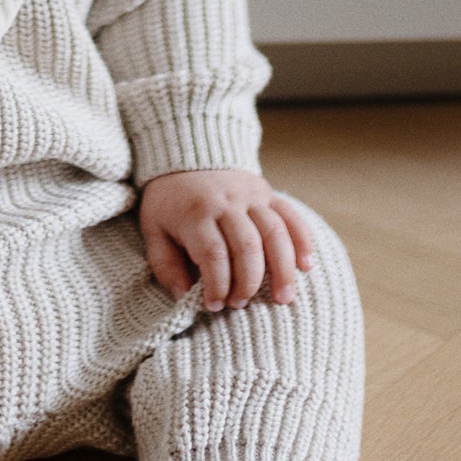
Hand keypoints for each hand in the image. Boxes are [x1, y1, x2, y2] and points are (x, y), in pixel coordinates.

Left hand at [138, 166, 316, 311]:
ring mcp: (250, 195)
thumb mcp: (154, 229)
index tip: (214, 305)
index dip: (217, 285)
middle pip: (247, 246)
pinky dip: (302, 241)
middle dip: (248, 282)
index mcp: (195, 213)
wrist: (185, 155)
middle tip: (242, 303)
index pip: (213, 254)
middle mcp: (226, 202)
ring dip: (283, 269)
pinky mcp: (267, 192)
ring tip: (284, 298)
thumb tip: (183, 297)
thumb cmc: (168, 202)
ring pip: (275, 232)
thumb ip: (166, 265)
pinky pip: (290, 215)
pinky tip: (306, 266)